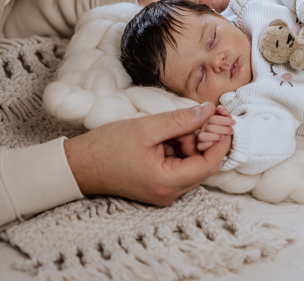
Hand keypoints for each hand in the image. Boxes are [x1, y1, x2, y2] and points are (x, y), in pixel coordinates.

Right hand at [64, 102, 228, 206]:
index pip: (209, 164)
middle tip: (204, 114)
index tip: (225, 120)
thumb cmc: (107, 147)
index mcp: (167, 182)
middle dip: (205, 137)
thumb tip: (209, 111)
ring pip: (192, 163)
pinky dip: (180, 147)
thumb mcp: (147, 127)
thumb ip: (181, 120)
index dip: (221, 141)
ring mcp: (164, 191)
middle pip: (203, 164)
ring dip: (190, 141)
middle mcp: (169, 193)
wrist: (79, 165)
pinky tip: (168, 133)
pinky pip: (179, 165)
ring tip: (175, 124)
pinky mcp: (158, 184)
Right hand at [196, 105, 235, 150]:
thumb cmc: (227, 130)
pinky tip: (216, 143)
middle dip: (222, 128)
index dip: (223, 120)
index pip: (213, 118)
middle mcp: (204, 128)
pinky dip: (208, 144)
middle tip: (232, 130)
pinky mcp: (200, 146)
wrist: (228, 143)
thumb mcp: (227, 121)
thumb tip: (221, 108)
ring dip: (214, 136)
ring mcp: (201, 137)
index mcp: (210, 120)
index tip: (234, 122)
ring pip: (202, 136)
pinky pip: (200, 146)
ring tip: (222, 137)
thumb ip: (224, 113)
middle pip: (209, 127)